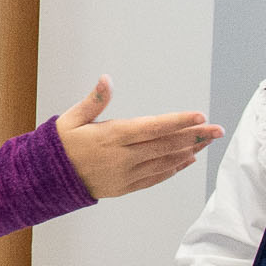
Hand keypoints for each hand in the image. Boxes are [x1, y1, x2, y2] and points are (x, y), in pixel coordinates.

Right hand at [54, 77, 221, 198]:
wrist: (48, 180)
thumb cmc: (61, 146)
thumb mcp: (72, 119)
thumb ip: (94, 101)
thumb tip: (106, 79)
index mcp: (112, 136)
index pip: (153, 127)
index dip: (179, 121)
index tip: (199, 116)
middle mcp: (123, 157)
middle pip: (166, 145)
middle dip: (195, 136)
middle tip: (217, 129)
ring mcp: (126, 174)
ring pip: (165, 162)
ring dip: (189, 151)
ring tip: (207, 142)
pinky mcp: (126, 186)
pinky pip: (156, 178)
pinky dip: (174, 168)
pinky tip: (187, 160)